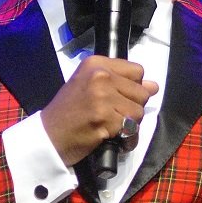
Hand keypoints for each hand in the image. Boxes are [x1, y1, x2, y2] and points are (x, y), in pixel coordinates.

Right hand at [41, 56, 158, 167]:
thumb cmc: (68, 113)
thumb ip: (120, 83)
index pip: (137, 71)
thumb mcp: (89, 87)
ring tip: (110, 127)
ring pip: (139, 111)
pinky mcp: (104, 117)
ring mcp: (102, 96)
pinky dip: (126, 138)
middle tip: (111, 115)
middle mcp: (100, 76)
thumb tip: (153, 86)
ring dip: (129, 124)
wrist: (48, 136)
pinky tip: (111, 137)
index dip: (132, 88)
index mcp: (96, 64)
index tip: (117, 98)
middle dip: (131, 108)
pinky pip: (132, 129)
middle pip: (141, 92)